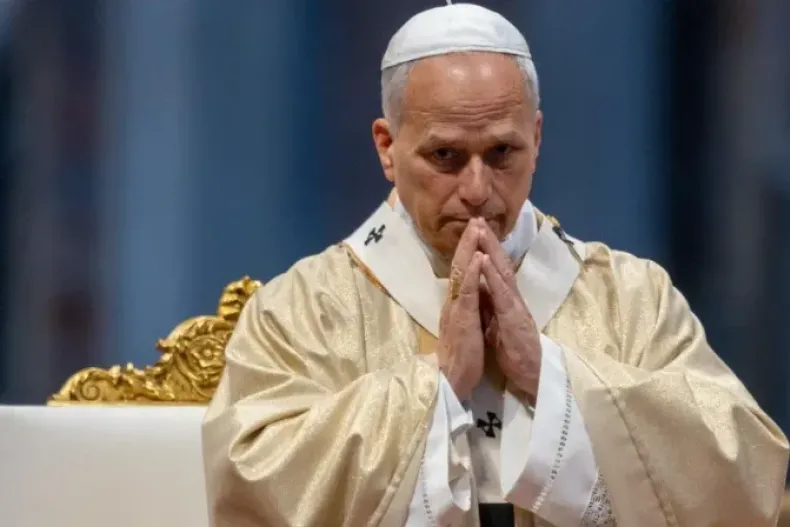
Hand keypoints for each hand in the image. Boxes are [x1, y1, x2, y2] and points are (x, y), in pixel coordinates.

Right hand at [438, 220, 485, 399]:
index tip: (475, 232)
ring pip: (461, 273)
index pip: (460, 272)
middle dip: (468, 241)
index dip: (467, 251)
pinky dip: (472, 274)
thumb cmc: (460, 359)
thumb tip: (467, 296)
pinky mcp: (462, 320)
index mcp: (455, 305)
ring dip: (469, 249)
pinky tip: (477, 259)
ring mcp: (455, 310)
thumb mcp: (463, 329)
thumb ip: (463, 311)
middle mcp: (452, 302)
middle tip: (476, 218)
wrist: (450, 383)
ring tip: (476, 228)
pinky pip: (467, 293)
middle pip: (458, 266)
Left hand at [478, 221, 541, 401]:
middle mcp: (511, 298)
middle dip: (488, 241)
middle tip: (477, 219)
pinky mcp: (514, 318)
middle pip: (499, 264)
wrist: (533, 374)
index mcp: (505, 300)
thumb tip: (481, 289)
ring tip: (480, 231)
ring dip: (491, 250)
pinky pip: (502, 294)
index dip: (486, 250)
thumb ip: (491, 305)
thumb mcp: (498, 323)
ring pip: (502, 273)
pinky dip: (492, 276)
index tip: (475, 230)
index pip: (495, 270)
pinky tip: (485, 261)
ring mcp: (514, 306)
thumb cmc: (514, 351)